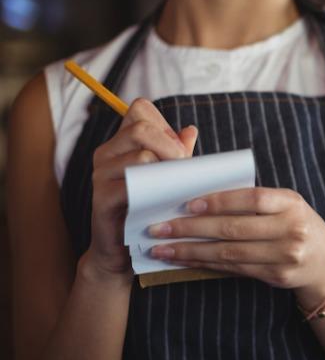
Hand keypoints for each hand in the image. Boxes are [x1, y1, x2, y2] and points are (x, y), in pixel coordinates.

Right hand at [88, 98, 197, 280]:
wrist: (123, 249)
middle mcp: (106, 153)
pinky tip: (164, 201)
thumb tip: (190, 130)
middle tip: (184, 168)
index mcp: (120, 143)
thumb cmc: (148, 209)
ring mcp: (100, 175)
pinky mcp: (101, 199)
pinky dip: (154, 190)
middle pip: (141, 128)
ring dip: (167, 170)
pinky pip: (132, 185)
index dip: (165, 124)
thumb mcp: (166, 177)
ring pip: (141, 155)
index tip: (178, 150)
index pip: (140, 109)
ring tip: (177, 188)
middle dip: (171, 146)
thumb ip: (176, 153)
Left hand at [147, 187, 324, 308]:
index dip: (219, 201)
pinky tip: (185, 260)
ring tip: (162, 248)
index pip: (251, 199)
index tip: (187, 204)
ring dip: (191, 251)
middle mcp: (291, 229)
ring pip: (229, 253)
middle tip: (159, 228)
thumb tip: (202, 197)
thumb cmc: (297, 224)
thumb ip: (254, 201)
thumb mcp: (285, 204)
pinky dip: (206, 264)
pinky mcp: (277, 276)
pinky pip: (234, 269)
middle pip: (234, 229)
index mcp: (291, 202)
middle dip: (191, 229)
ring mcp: (285, 256)